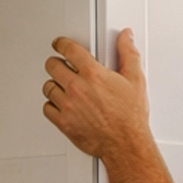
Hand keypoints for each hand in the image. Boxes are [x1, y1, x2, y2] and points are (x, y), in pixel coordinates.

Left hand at [42, 29, 150, 160]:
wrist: (126, 145)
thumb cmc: (130, 118)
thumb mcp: (136, 81)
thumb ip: (129, 54)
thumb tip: (126, 37)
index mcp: (93, 74)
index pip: (68, 49)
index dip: (62, 44)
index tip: (60, 44)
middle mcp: (77, 88)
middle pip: (52, 65)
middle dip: (57, 64)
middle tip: (62, 67)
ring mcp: (68, 105)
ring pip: (48, 86)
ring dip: (55, 86)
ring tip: (64, 88)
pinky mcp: (63, 122)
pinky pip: (47, 108)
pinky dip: (52, 106)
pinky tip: (62, 105)